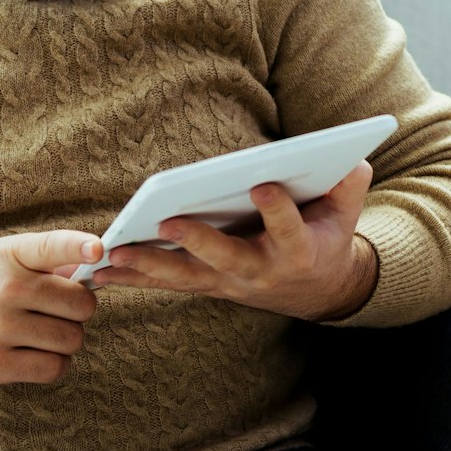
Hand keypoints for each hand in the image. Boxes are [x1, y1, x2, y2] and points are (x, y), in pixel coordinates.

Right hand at [0, 230, 101, 384]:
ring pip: (72, 339)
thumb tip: (96, 260)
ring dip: (68, 339)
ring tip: (46, 332)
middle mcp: (4, 290)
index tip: (100, 249)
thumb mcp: (1, 256)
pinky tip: (40, 354)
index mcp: (8, 256)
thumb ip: (47, 257)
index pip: (53, 246)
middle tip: (59, 311)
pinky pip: (53, 368)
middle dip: (79, 310)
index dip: (82, 247)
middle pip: (81, 305)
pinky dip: (56, 363)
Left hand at [89, 161, 377, 321]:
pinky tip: (95, 273)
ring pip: (187, 277)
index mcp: (299, 252)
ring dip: (149, 266)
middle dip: (199, 241)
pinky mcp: (207, 285)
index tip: (264, 184)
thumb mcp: (347, 215)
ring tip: (115, 253)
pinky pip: (167, 284)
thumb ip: (349, 187)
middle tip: (170, 220)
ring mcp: (230, 284)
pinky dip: (132, 279)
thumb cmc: (327, 238)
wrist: (318, 290)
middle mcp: (261, 274)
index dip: (278, 209)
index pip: (289, 229)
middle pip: (227, 258)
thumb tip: (355, 160)